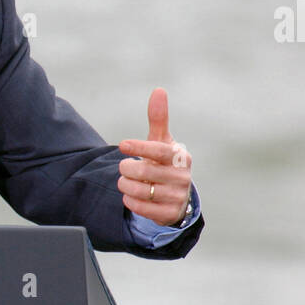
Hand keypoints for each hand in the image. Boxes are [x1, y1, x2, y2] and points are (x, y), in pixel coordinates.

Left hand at [118, 88, 192, 225]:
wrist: (176, 195)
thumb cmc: (165, 162)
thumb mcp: (162, 141)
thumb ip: (159, 118)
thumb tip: (159, 90)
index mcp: (180, 157)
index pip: (159, 150)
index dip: (139, 147)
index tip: (122, 144)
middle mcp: (182, 177)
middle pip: (145, 171)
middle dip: (127, 169)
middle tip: (124, 167)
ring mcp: (177, 196)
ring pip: (141, 190)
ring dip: (126, 186)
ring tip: (126, 182)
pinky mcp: (169, 214)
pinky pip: (141, 208)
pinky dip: (130, 201)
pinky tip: (131, 196)